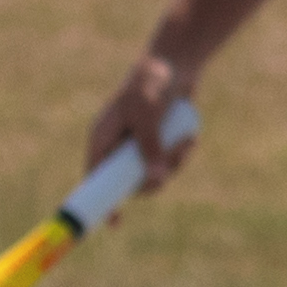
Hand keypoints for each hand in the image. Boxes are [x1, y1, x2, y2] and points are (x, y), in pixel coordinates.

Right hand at [85, 55, 198, 195]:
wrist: (176, 63)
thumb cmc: (153, 83)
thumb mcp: (148, 116)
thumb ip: (150, 147)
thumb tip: (156, 180)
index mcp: (102, 137)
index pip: (95, 177)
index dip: (102, 201)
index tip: (115, 223)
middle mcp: (117, 145)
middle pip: (129, 182)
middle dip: (153, 179)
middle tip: (170, 168)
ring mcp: (138, 145)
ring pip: (153, 174)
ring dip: (174, 164)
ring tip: (187, 141)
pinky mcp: (157, 143)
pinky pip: (167, 163)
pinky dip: (181, 156)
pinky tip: (190, 138)